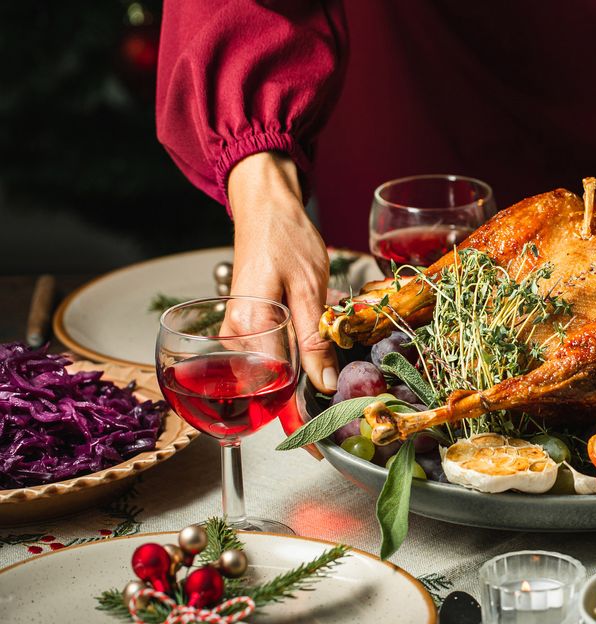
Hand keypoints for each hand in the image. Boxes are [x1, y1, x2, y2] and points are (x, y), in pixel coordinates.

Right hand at [227, 152, 337, 393]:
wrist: (265, 208)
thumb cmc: (285, 238)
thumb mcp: (311, 289)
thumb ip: (317, 339)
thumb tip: (327, 383)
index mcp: (250, 326)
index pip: (275, 383)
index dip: (302, 401)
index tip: (325, 414)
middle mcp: (234, 334)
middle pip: (272, 379)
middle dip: (305, 378)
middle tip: (333, 360)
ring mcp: (235, 331)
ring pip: (272, 366)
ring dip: (301, 358)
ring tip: (319, 329)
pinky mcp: (242, 326)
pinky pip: (268, 349)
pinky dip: (292, 343)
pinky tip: (307, 326)